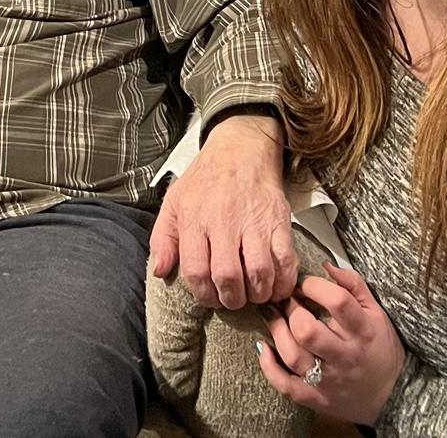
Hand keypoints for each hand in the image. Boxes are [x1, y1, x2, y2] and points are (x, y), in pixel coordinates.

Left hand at [150, 111, 295, 308]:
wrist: (241, 148)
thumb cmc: (206, 178)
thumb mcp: (174, 202)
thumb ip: (163, 238)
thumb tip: (160, 271)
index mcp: (195, 218)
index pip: (196, 271)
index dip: (203, 294)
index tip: (210, 297)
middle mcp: (224, 221)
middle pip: (228, 277)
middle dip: (231, 299)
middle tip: (232, 298)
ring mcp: (254, 221)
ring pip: (259, 273)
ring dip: (257, 294)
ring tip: (253, 293)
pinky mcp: (279, 221)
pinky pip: (286, 261)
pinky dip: (284, 282)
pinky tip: (275, 284)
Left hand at [256, 263, 405, 424]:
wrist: (392, 396)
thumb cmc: (378, 346)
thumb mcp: (376, 312)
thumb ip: (353, 284)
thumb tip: (326, 264)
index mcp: (362, 331)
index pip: (337, 302)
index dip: (314, 286)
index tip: (303, 283)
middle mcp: (345, 357)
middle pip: (308, 331)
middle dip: (290, 309)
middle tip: (284, 299)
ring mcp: (330, 381)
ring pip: (293, 356)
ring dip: (276, 331)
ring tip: (272, 316)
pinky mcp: (317, 399)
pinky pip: (286, 386)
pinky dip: (269, 367)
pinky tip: (263, 348)